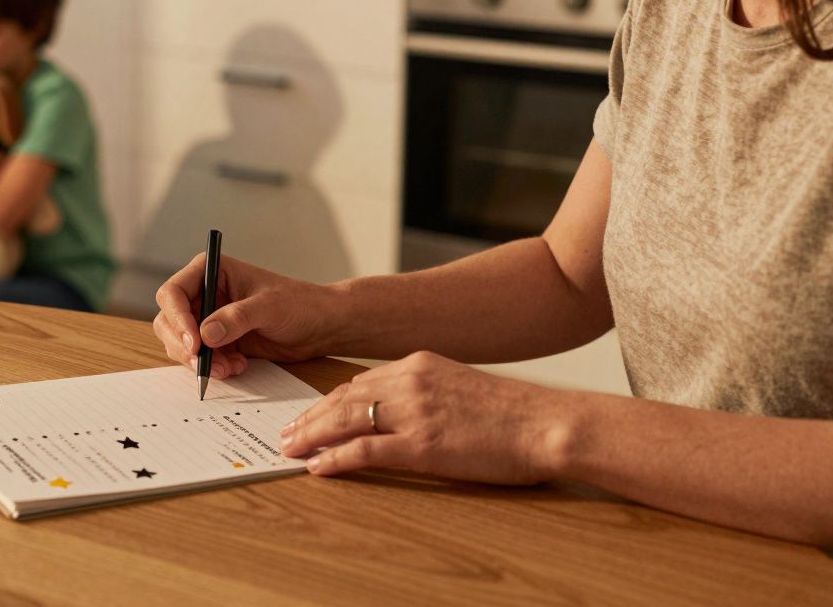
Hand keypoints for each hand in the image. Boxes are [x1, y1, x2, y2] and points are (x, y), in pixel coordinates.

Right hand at [152, 254, 339, 379]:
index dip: (177, 319)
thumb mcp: (269, 307)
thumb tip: (206, 334)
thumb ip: (237, 318)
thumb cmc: (300, 304)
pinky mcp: (219, 341)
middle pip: (170, 321)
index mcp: (212, 271)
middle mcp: (205, 293)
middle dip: (184, 346)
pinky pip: (200, 358)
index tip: (194, 343)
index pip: (174, 293)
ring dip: (200, 361)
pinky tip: (238, 367)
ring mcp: (209, 318)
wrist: (321, 326)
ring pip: (181, 344)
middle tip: (203, 365)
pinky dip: (213, 367)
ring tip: (229, 367)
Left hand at [279, 351, 571, 484]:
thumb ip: (424, 389)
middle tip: (286, 432)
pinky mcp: (421, 444)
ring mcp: (413, 412)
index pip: (358, 381)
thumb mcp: (459, 385)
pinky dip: (335, 459)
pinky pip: (364, 451)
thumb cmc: (512, 412)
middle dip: (309, 417)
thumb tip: (392, 404)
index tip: (310, 414)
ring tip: (289, 449)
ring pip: (345, 420)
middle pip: (342, 398)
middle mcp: (409, 381)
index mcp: (418, 364)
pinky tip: (317, 467)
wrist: (546, 424)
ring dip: (312, 436)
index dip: (328, 400)